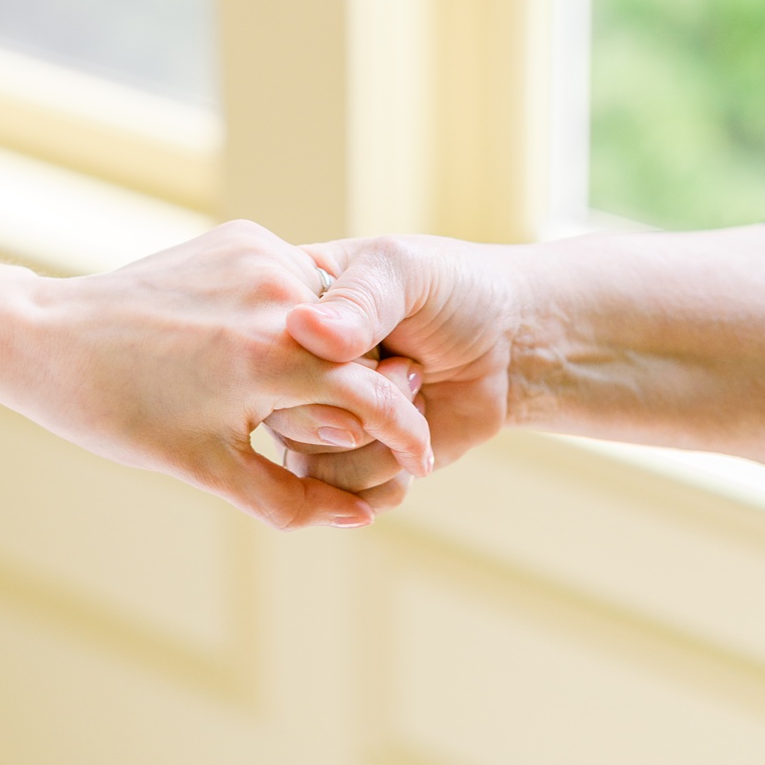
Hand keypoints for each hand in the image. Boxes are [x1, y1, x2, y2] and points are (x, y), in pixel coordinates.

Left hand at [0, 221, 434, 530]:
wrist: (45, 336)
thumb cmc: (117, 411)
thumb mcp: (206, 467)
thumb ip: (292, 498)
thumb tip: (360, 517)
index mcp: (268, 355)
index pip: (376, 398)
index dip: (404, 436)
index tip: (417, 463)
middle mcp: (272, 293)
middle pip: (358, 353)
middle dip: (361, 395)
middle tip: (350, 433)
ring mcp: (257, 255)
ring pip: (331, 314)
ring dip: (329, 350)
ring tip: (296, 392)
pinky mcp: (240, 236)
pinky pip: (294, 280)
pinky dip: (293, 314)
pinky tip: (262, 344)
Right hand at [265, 235, 521, 495]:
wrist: (506, 345)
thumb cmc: (450, 290)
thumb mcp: (405, 271)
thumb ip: (359, 300)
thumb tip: (304, 331)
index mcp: (279, 311)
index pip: (258, 354)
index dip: (318, 368)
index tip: (380, 351)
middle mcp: (284, 370)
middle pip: (280, 416)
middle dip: (366, 406)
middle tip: (410, 369)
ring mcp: (311, 418)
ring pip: (308, 464)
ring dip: (381, 443)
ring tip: (417, 402)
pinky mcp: (342, 460)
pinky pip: (339, 493)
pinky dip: (388, 478)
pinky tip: (415, 449)